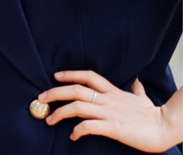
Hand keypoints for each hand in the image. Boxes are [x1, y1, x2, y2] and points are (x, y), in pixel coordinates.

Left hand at [39, 70, 180, 151]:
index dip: (70, 74)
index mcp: (114, 92)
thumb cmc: (154, 115)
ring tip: (50, 119)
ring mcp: (110, 113)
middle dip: (55, 92)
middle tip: (41, 98)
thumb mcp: (142, 99)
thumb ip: (136, 90)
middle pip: (76, 89)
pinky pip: (88, 126)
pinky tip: (73, 136)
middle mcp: (108, 100)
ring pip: (77, 106)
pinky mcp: (113, 127)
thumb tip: (137, 81)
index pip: (88, 76)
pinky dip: (77, 130)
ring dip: (60, 112)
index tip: (56, 76)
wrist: (167, 127)